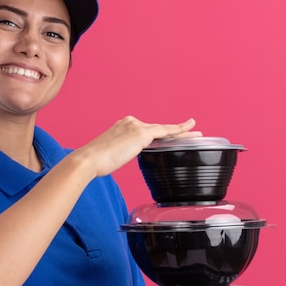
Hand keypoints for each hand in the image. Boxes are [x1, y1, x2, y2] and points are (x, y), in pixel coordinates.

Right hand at [74, 116, 201, 178]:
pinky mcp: (141, 134)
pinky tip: (189, 132)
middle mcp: (129, 123)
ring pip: (164, 130)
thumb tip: (116, 159)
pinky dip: (178, 131)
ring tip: (196, 132)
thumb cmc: (94, 162)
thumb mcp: (108, 155)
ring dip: (181, 132)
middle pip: (157, 129)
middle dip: (174, 132)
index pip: (145, 130)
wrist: (89, 160)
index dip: (159, 134)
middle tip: (190, 131)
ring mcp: (135, 127)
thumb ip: (118, 153)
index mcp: (121, 126)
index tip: (167, 136)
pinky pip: (165, 131)